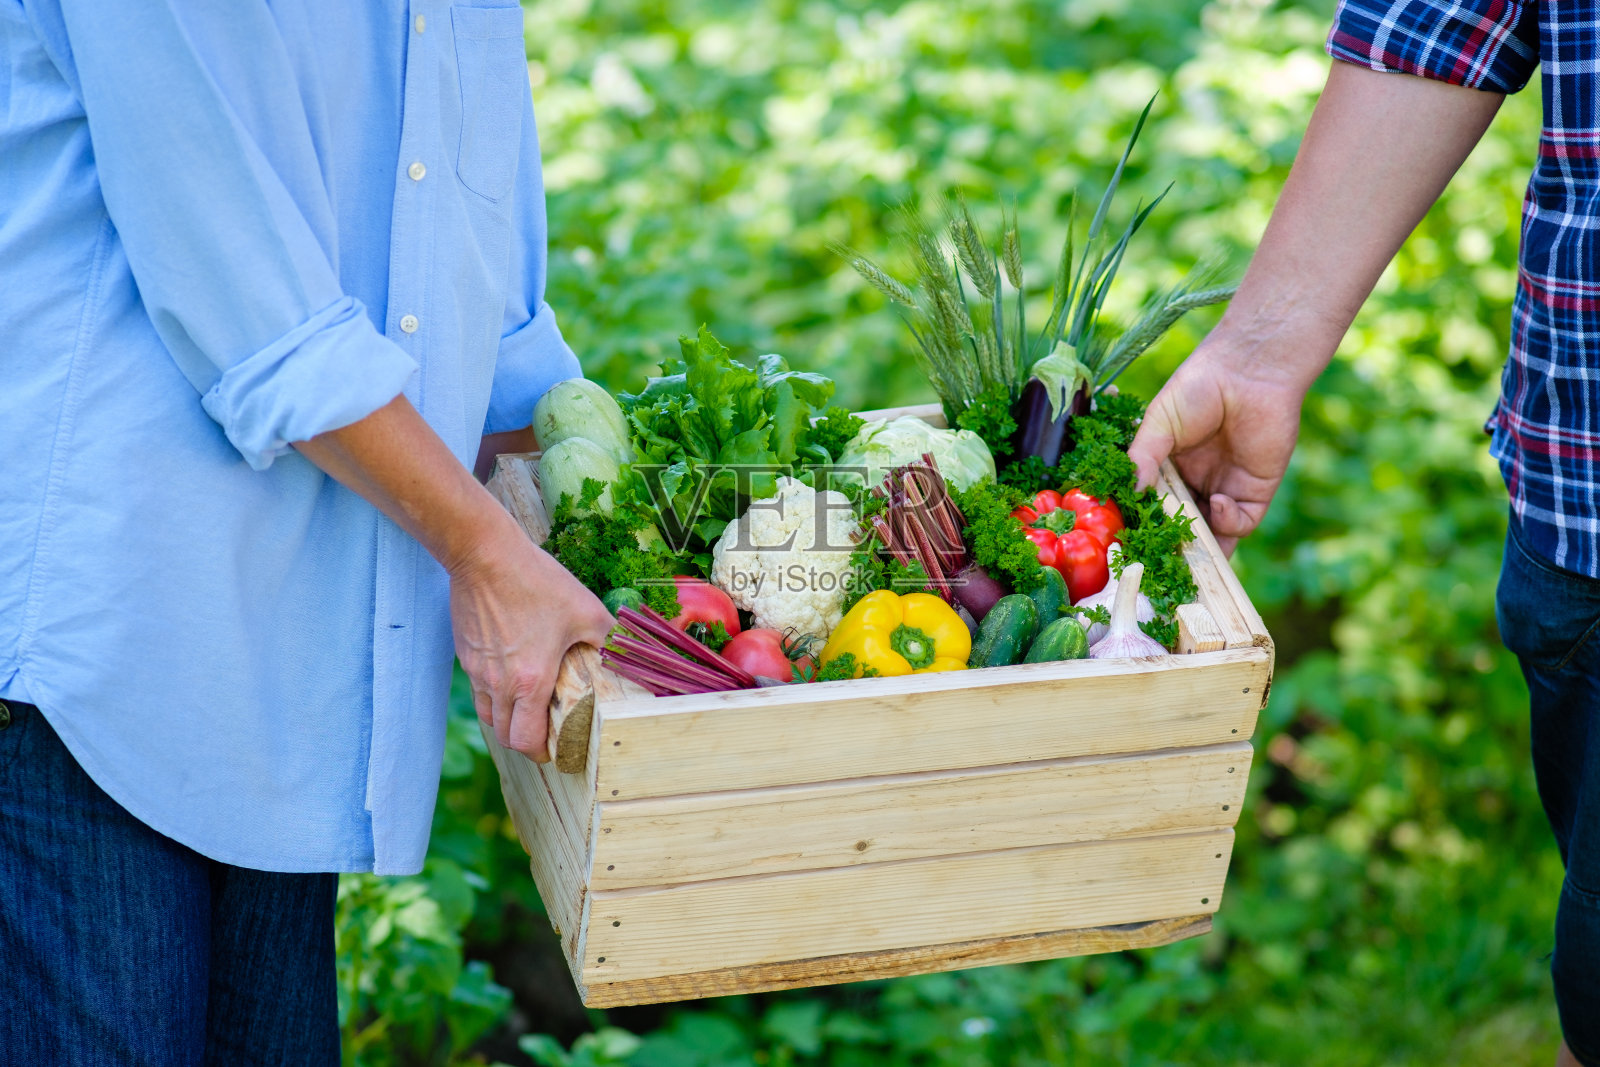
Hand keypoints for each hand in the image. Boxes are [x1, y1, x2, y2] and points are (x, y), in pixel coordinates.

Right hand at [447, 513, 612, 759]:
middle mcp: (498, 683)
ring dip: (508, 720)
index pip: (527, 741)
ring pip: (488, 714)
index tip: (558, 750)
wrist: (484, 555)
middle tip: (546, 733)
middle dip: (526, 741)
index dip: (543, 753)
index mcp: (529, 681)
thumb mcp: (586, 610)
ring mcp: (477, 670)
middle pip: (504, 735)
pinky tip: (513, 675)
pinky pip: (479, 688)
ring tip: (529, 708)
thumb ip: (608, 640)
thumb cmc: (536, 582)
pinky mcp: (465, 655)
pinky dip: (494, 694)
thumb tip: (627, 655)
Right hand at [1127, 342, 1305, 554]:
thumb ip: (1143, 458)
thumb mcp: (1158, 422)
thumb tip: (1129, 494)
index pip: (1155, 509)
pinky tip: (1219, 502)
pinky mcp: (1256, 492)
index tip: (1129, 541)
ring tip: (1186, 549)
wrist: (1247, 370)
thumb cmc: (1197, 387)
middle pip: (1184, 529)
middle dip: (1172, 547)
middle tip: (1157, 558)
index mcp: (1170, 470)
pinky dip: (1228, 522)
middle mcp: (1198, 485)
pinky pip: (1241, 522)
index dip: (1145, 526)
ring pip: (1213, 535)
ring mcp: (1227, 490)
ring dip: (1201, 547)